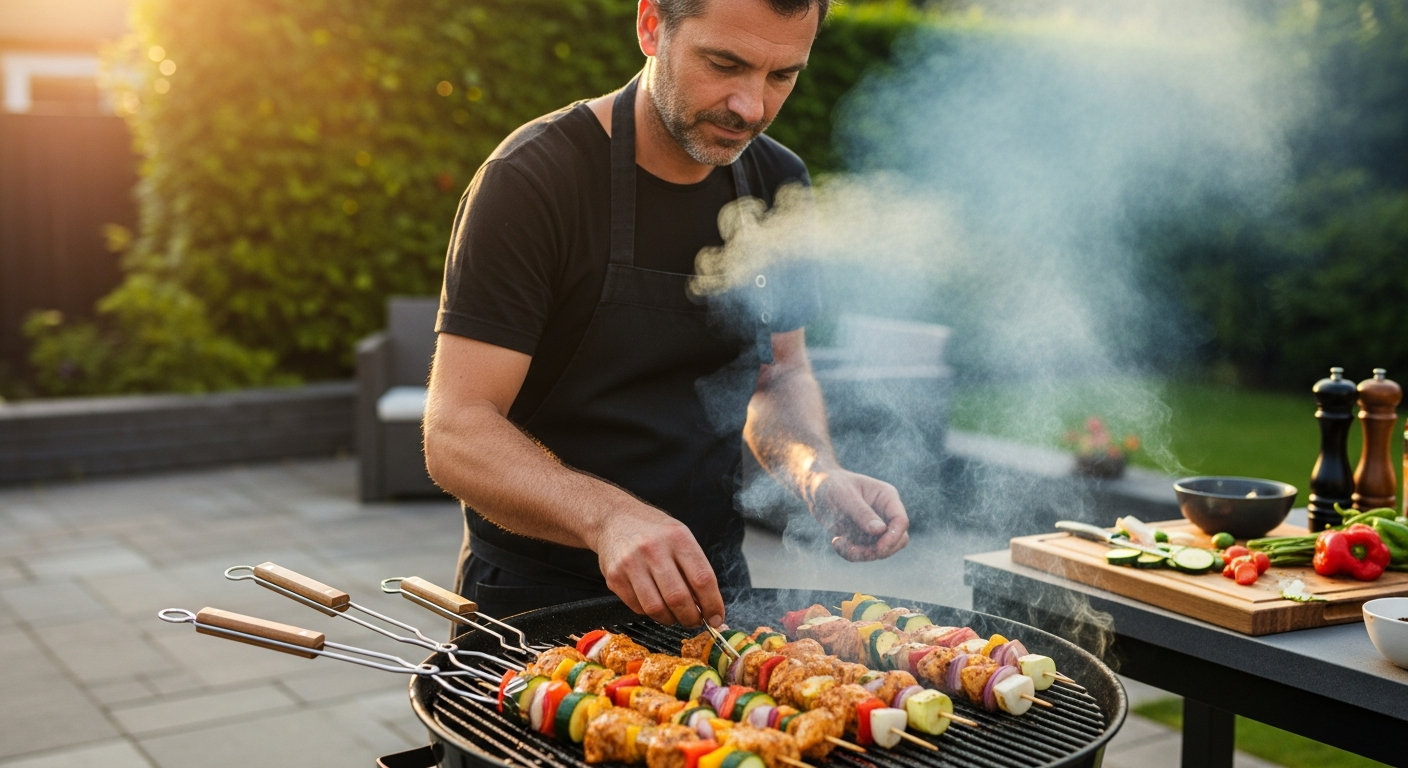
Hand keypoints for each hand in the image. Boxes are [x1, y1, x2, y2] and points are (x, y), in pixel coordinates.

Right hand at [593, 505, 724, 627]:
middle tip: (695, 621)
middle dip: (691, 618)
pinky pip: (638, 608)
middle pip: (678, 598)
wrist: (614, 519)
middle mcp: (653, 549)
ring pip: (656, 608)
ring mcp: (631, 564)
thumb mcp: (680, 537)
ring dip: (671, 619)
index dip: (712, 604)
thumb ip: (694, 568)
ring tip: (675, 615)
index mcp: (677, 537)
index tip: (716, 618)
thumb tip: (707, 606)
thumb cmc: (653, 531)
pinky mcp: (615, 577)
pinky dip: (651, 613)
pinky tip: (655, 603)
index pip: (702, 578)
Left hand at [809, 470, 908, 560]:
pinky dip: (851, 553)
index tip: (878, 548)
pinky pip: (864, 552)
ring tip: (840, 544)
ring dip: (863, 554)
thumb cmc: (831, 484)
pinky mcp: (862, 536)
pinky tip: (837, 542)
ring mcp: (874, 526)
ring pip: (881, 550)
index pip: (901, 521)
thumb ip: (862, 513)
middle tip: (855, 551)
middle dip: (880, 550)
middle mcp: (884, 513)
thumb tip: (880, 530)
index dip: (893, 537)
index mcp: (886, 497)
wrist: (815, 488)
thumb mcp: (845, 496)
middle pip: (897, 540)